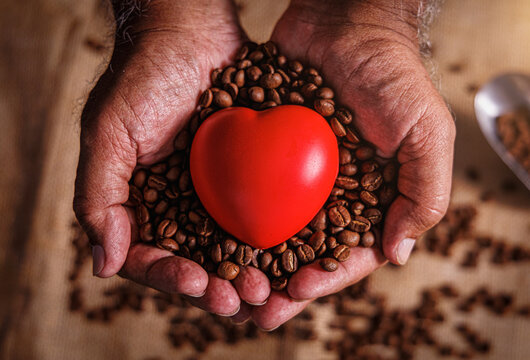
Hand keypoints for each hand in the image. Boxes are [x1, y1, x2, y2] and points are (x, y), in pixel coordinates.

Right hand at [73, 0, 270, 315]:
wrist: (191, 33)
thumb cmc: (144, 77)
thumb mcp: (108, 132)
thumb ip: (98, 195)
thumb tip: (102, 263)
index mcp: (141, 206)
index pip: (150, 257)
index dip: (171, 278)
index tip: (196, 283)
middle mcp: (179, 207)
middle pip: (196, 263)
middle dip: (218, 287)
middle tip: (242, 301)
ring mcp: (215, 195)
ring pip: (232, 248)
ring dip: (250, 274)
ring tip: (269, 290)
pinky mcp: (249, 178)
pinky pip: (262, 214)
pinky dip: (275, 238)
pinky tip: (293, 253)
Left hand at [247, 0, 455, 329]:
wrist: (345, 20)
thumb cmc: (392, 74)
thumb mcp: (426, 131)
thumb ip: (424, 192)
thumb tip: (397, 254)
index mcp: (370, 197)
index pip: (349, 253)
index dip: (324, 279)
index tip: (293, 294)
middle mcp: (332, 192)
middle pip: (305, 251)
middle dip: (280, 283)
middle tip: (253, 308)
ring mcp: (297, 174)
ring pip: (272, 228)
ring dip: (251, 259)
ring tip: (226, 283)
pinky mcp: (267, 150)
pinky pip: (247, 187)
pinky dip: (232, 214)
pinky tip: (210, 235)